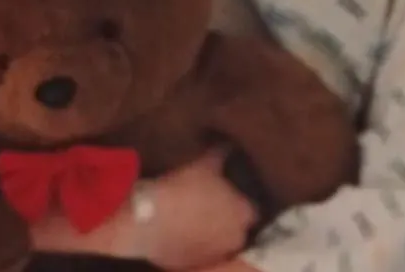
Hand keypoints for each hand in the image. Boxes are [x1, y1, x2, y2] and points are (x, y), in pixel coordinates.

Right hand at [142, 147, 259, 270]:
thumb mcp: (204, 164)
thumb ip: (221, 155)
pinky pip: (198, 256)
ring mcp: (215, 255)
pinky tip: (181, 234)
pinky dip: (193, 247)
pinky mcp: (193, 265)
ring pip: (218, 245)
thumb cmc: (185, 188)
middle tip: (211, 208)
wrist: (151, 219)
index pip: (253, 210)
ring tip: (194, 221)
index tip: (230, 196)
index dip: (241, 203)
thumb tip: (229, 145)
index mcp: (244, 213)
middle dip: (228, 221)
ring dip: (211, 236)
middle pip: (237, 230)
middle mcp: (235, 238)